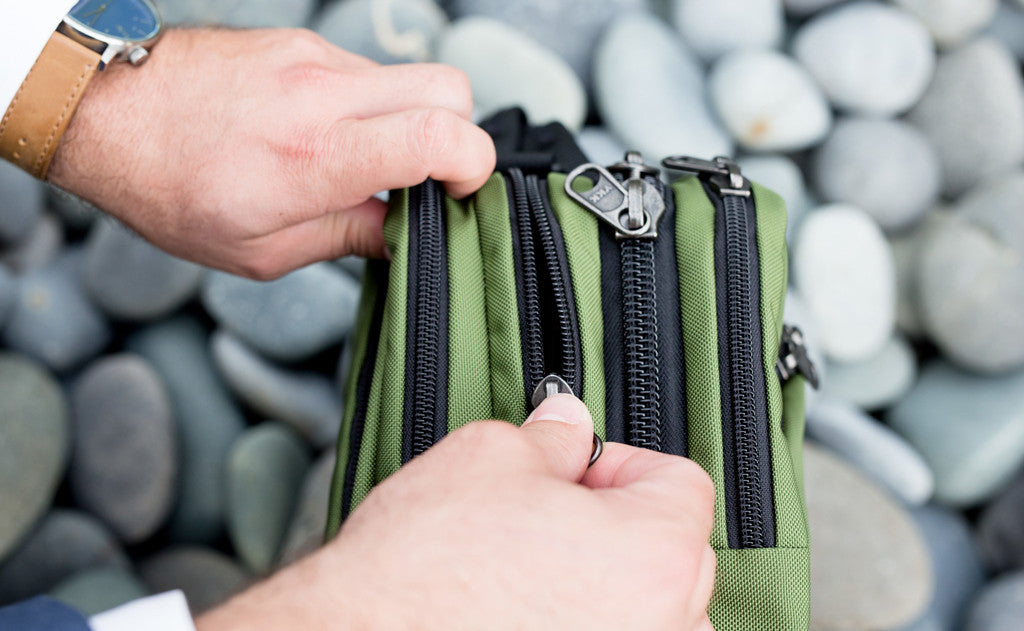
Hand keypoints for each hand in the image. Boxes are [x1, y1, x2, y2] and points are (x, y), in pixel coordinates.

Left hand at [47, 28, 495, 278]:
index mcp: (316, 157)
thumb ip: (346, 237)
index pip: (438, 135)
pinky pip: (366, 71)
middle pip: (450, 87)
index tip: (457, 194)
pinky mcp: (301, 42)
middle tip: (424, 178)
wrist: (106, 111)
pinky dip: (368, 106)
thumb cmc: (169, 188)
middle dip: (458, 135)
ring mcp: (312, 58)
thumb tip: (401, 232)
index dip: (472, 167)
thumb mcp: (261, 249)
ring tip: (362, 161)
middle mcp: (322, 94)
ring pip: (410, 76)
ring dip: (409, 121)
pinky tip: (327, 134)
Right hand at [196, 394, 715, 629]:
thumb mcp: (487, 458)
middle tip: (550, 515)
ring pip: (651, 612)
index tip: (576, 470)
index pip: (681, 483)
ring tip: (535, 573)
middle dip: (619, 524)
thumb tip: (569, 425)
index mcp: (654, 553)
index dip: (621, 464)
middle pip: (675, 552)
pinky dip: (586, 623)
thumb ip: (552, 437)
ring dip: (610, 585)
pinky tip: (528, 613)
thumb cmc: (422, 570)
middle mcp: (662, 625)